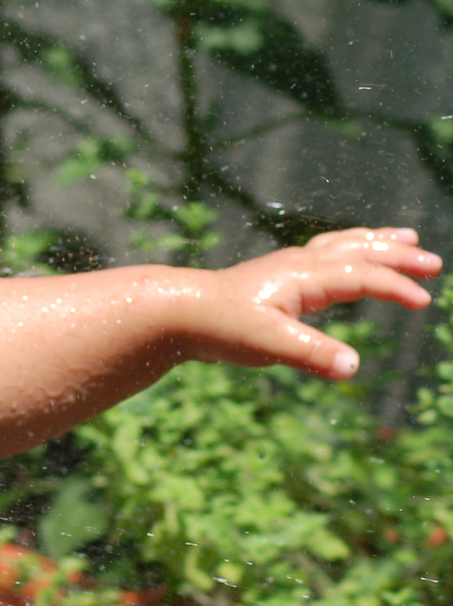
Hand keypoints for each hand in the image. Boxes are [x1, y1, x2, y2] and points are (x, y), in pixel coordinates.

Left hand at [189, 227, 441, 378]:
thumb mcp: (267, 345)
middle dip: (395, 255)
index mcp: (302, 277)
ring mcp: (286, 269)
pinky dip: (347, 251)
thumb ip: (311, 354)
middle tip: (433, 261)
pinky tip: (348, 261)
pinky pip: (323, 256)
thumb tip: (353, 367)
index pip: (359, 276)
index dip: (394, 287)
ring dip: (374, 242)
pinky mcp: (276, 279)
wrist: (177, 313)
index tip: (423, 302)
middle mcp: (297, 265)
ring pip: (339, 247)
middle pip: (356, 251)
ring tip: (404, 239)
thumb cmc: (220, 326)